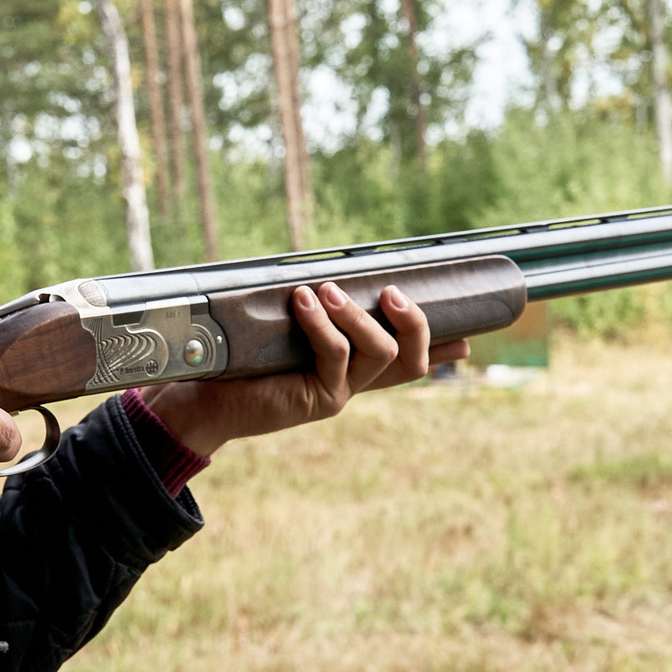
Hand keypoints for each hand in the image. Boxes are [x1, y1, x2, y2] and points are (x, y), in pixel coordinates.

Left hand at [134, 282, 467, 458]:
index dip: (442, 346)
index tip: (470, 337)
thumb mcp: (282, 327)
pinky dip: (323, 325)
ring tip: (326, 290)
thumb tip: (315, 271)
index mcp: (351, 368)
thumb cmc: (237, 358)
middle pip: (414, 360)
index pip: (408, 358)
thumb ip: (310, 309)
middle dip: (418, 324)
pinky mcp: (318, 400)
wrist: (201, 400)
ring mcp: (340, 394)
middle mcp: (354, 384)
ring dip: (359, 316)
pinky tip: (303, 301)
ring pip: (382, 355)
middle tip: (395, 293)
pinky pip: (336, 357)